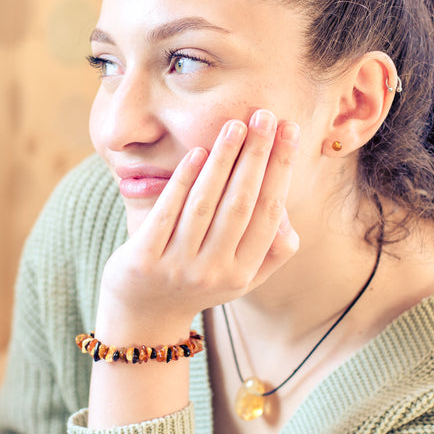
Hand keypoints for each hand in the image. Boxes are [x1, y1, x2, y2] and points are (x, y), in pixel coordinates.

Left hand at [96, 110, 300, 338]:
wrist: (143, 317)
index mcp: (243, 273)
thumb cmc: (199, 283)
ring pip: (205, 204)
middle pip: (241, 204)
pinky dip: (183, 180)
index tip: (290, 131)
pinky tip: (197, 153)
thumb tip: (287, 211)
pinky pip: (167, 212)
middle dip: (257, 155)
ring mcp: (177, 267)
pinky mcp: (143, 260)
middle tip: (265, 116)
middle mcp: (214, 272)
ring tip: (234, 126)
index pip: (269, 213)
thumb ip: (271, 250)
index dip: (281, 170)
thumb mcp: (242, 277)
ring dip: (223, 160)